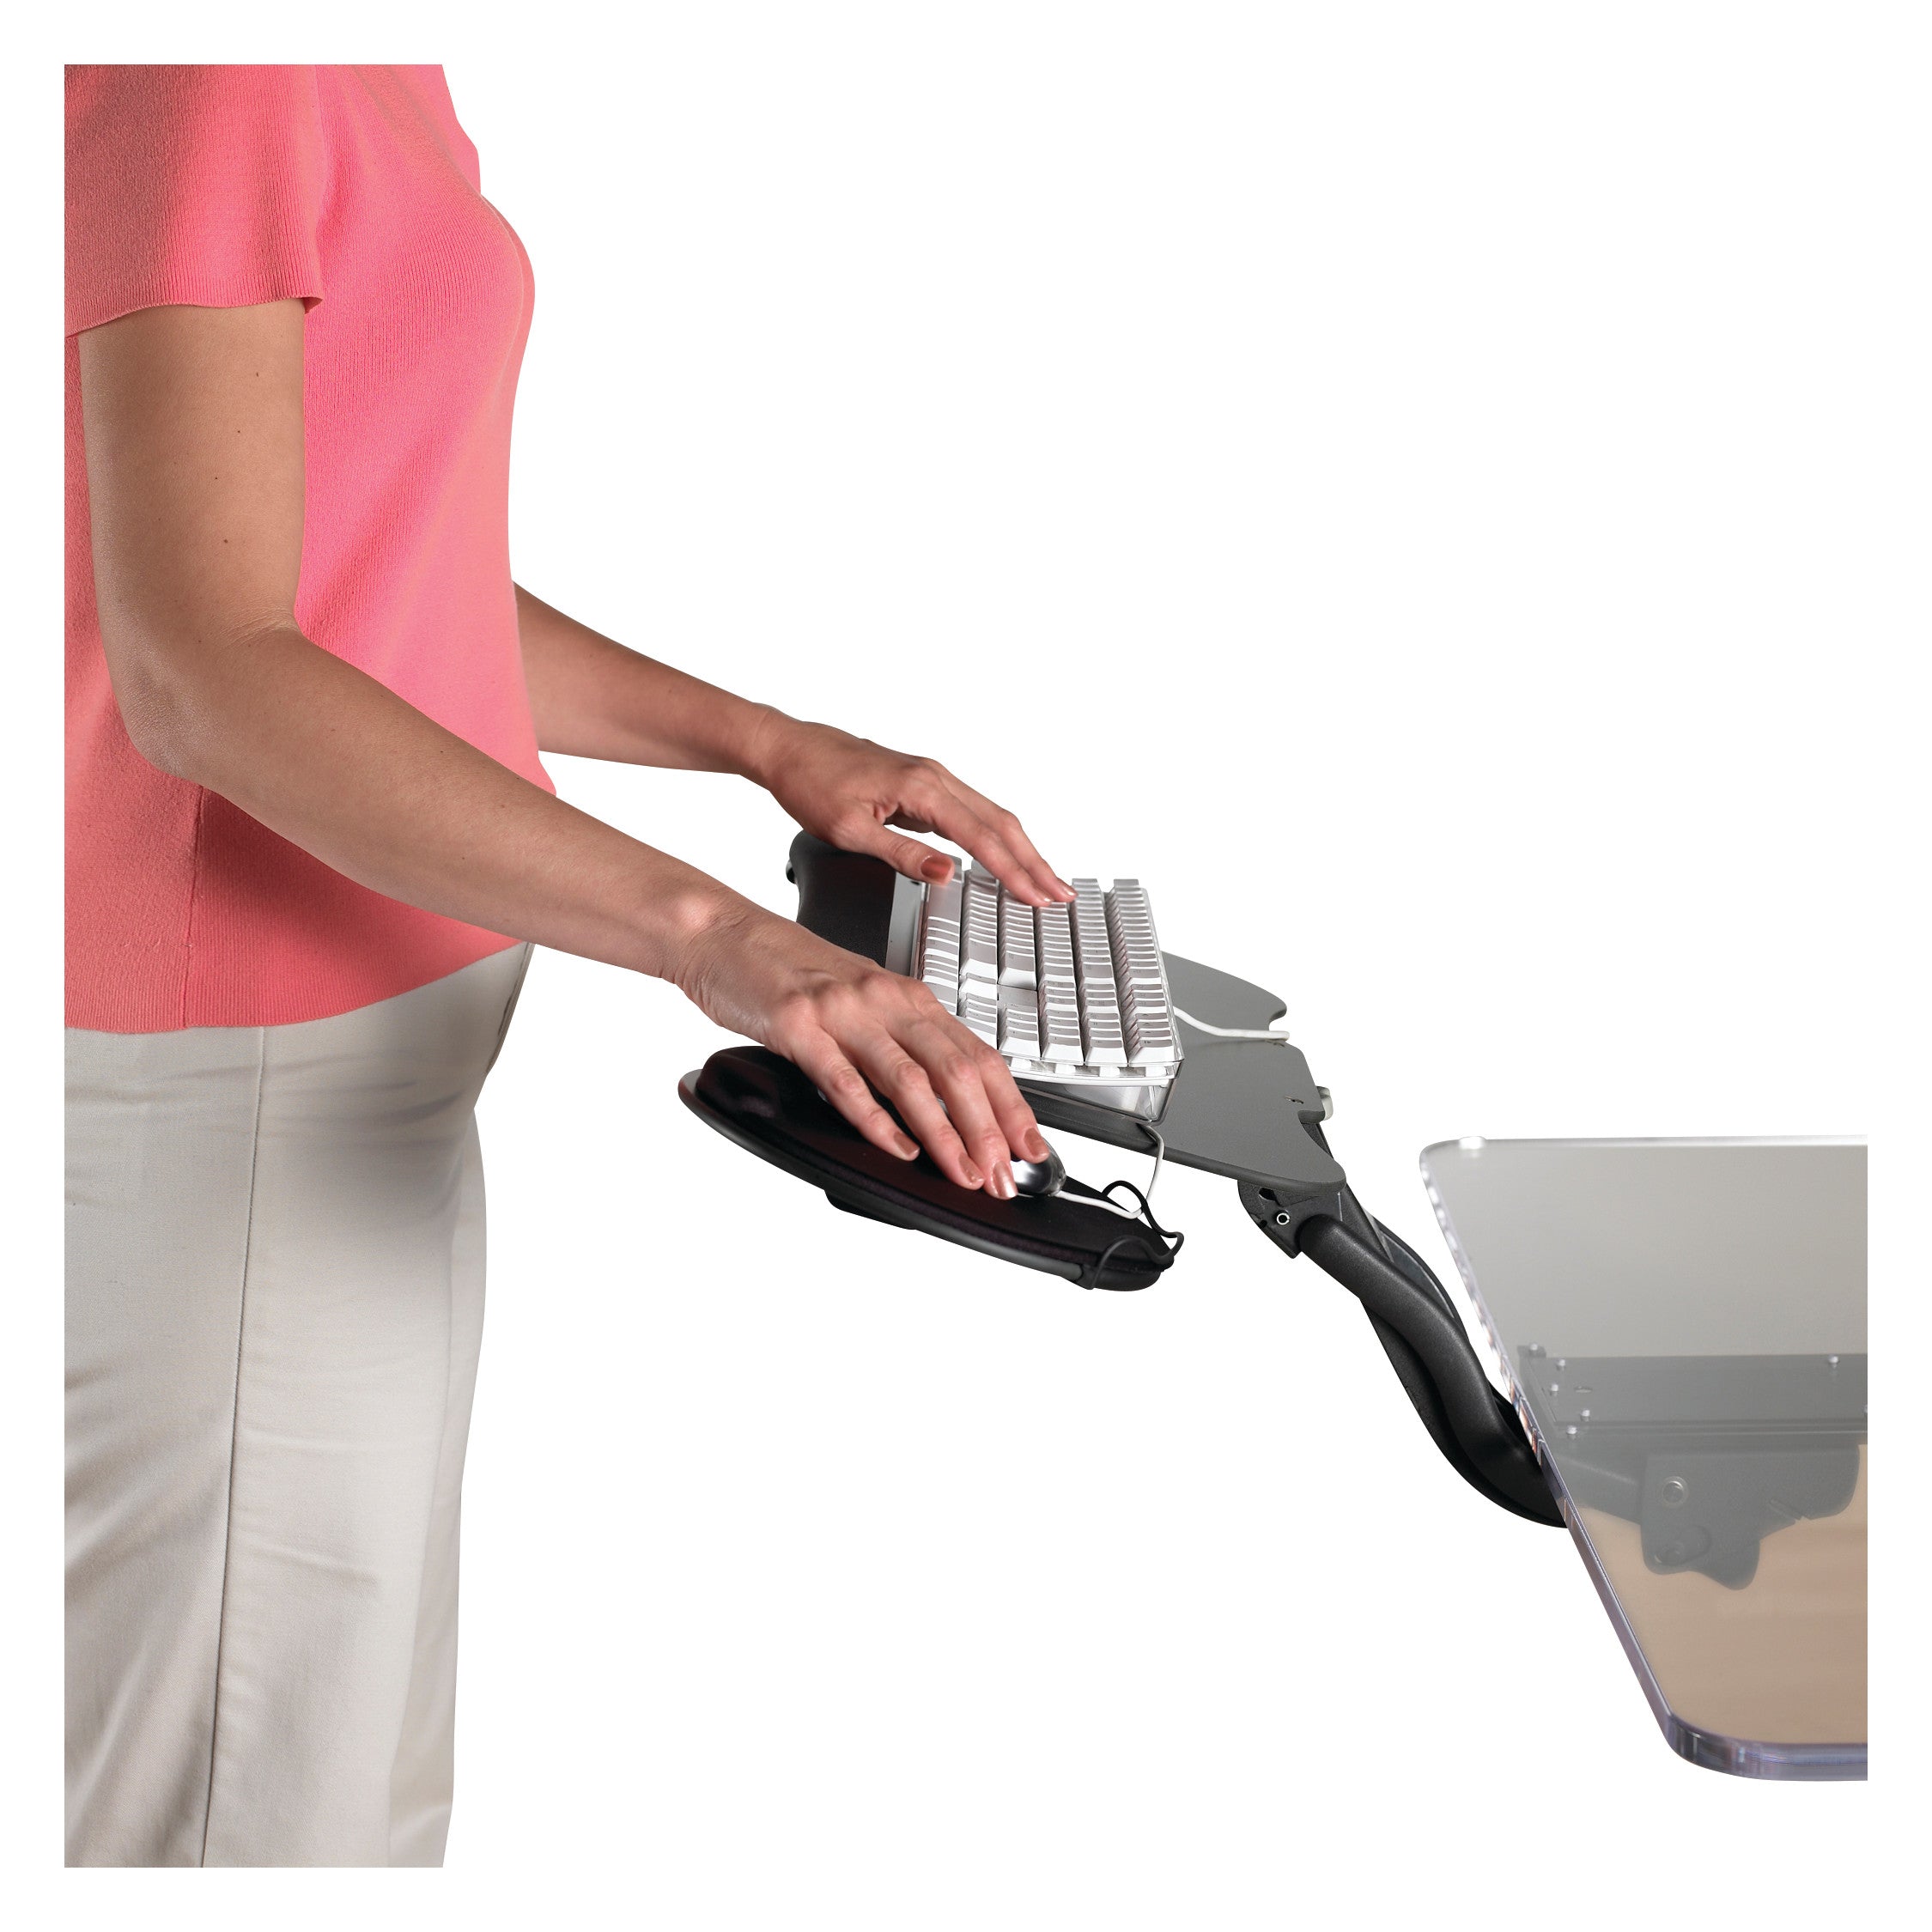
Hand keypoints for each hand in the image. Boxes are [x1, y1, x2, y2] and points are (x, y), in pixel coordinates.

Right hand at [677, 899, 1049, 1194]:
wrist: (724, 934)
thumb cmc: (789, 972)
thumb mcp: (862, 1002)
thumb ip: (902, 1044)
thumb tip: (949, 1101)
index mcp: (908, 997)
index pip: (979, 1055)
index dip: (1011, 1107)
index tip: (1030, 1147)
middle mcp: (885, 1000)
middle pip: (957, 1069)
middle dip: (988, 1130)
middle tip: (1004, 1175)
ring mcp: (843, 1012)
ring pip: (911, 1079)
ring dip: (945, 1134)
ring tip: (964, 1172)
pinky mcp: (799, 1027)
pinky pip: (846, 1081)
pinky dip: (877, 1120)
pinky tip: (899, 1148)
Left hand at [743, 713, 1073, 905]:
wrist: (788, 748)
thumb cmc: (811, 784)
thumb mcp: (849, 831)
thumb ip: (902, 854)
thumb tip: (947, 872)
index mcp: (921, 787)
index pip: (981, 838)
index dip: (1013, 871)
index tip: (1036, 896)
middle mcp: (935, 777)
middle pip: (1000, 822)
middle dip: (1034, 860)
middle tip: (1059, 894)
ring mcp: (933, 777)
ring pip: (991, 815)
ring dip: (1020, 848)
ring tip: (1044, 879)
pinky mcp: (925, 783)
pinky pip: (972, 811)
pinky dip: (996, 836)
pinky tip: (1005, 854)